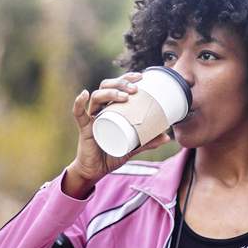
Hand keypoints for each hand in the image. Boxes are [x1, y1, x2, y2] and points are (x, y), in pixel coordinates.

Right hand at [64, 72, 171, 196]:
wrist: (96, 170)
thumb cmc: (112, 154)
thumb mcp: (133, 147)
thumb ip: (148, 141)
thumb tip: (167, 137)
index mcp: (111, 109)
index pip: (117, 86)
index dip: (127, 78)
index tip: (141, 77)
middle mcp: (100, 109)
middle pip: (107, 87)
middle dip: (121, 83)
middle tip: (135, 89)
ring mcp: (92, 117)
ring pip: (97, 97)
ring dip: (110, 92)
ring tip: (124, 96)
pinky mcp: (84, 128)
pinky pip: (79, 114)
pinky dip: (79, 104)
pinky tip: (84, 94)